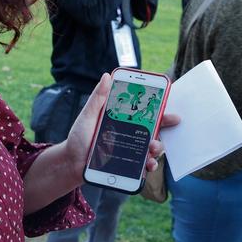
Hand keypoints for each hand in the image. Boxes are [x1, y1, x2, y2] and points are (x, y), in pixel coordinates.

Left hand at [64, 74, 180, 176]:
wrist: (71, 162)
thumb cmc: (79, 137)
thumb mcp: (87, 115)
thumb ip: (97, 98)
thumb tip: (106, 76)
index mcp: (123, 119)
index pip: (145, 111)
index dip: (160, 108)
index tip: (169, 103)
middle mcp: (130, 133)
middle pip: (154, 127)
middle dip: (165, 125)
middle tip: (170, 122)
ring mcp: (131, 149)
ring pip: (152, 146)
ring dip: (158, 146)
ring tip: (153, 148)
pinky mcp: (129, 165)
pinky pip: (144, 165)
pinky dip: (150, 165)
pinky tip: (149, 164)